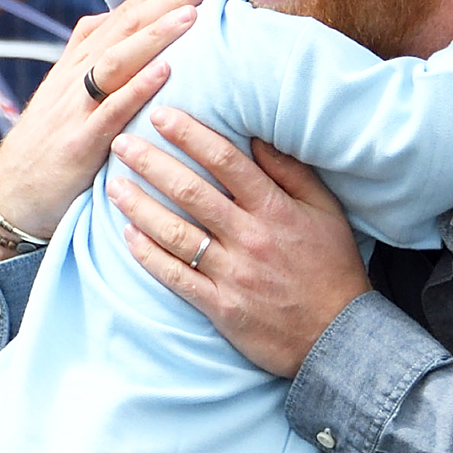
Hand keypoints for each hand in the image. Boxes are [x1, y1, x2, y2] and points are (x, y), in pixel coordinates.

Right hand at [0, 0, 199, 246]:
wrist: (10, 197)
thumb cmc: (48, 149)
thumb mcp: (66, 99)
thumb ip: (91, 64)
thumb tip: (120, 26)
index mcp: (73, 66)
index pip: (116, 20)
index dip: (154, 0)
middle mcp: (73, 79)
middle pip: (120, 31)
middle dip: (162, 7)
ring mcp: (74, 110)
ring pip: (116, 61)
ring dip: (155, 37)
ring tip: (191, 18)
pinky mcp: (79, 143)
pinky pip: (110, 110)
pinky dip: (138, 89)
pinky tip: (166, 71)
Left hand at [109, 115, 368, 377]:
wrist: (339, 337)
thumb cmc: (333, 269)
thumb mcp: (326, 213)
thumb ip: (292, 173)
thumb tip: (258, 136)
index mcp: (275, 210)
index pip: (225, 161)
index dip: (189, 134)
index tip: (161, 116)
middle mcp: (250, 238)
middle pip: (190, 192)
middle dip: (150, 163)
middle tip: (121, 143)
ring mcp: (233, 275)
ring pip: (175, 233)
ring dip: (139, 207)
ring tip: (113, 186)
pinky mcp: (221, 307)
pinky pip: (176, 277)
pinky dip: (149, 255)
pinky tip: (128, 236)